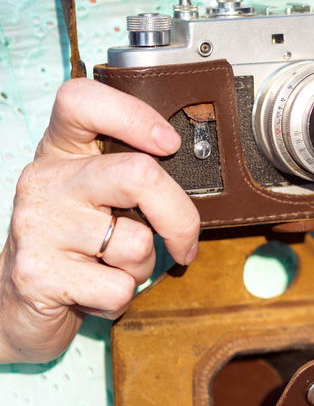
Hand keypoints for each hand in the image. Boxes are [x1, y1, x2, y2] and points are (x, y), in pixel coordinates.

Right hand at [0, 80, 200, 363]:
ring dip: (143, 266)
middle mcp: (44, 180)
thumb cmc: (78, 244)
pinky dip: (121, 297)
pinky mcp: (38, 275)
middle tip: (183, 241)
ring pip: (135, 242)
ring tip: (113, 267)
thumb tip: (201, 175)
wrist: (20, 306)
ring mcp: (38, 226)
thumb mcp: (100, 197)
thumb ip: (133, 176)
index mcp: (61, 152)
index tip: (169, 144)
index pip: (80, 100)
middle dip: (179, 216)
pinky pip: (119, 287)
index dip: (134, 115)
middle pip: (138, 174)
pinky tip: (95, 292)